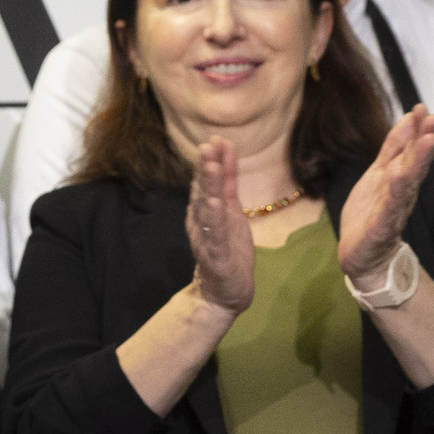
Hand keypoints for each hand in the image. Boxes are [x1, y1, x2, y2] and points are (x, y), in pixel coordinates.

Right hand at [183, 137, 256, 315]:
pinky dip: (214, 219)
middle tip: (208, 145)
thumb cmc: (229, 253)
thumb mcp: (232, 215)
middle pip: (203, 191)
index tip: (217, 139)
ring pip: (207, 209)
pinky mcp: (215, 255)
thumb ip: (226, 189)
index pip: (208, 182)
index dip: (212, 161)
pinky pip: (215, 235)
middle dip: (206, 167)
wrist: (224, 294)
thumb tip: (223, 159)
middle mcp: (202, 222)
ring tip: (210, 166)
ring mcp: (207, 238)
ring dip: (207, 187)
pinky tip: (215, 203)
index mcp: (207, 212)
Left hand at [336, 106, 433, 287]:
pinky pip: (389, 210)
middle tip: (432, 121)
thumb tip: (409, 118)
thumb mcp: (380, 173)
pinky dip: (394, 195)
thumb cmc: (372, 213)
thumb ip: (394, 148)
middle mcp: (401, 193)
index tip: (423, 108)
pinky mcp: (381, 229)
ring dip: (417, 163)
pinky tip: (397, 178)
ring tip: (426, 142)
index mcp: (400, 179)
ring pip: (407, 184)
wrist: (364, 256)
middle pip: (415, 165)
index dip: (417, 130)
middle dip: (423, 143)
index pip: (411, 152)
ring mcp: (393, 210)